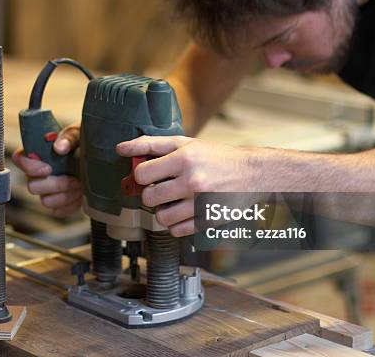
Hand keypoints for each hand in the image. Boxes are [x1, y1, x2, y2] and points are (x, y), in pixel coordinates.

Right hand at [12, 123, 81, 216]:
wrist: (100, 160)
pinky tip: (82, 194)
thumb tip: (59, 148)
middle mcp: (38, 173)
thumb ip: (68, 137)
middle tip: (74, 178)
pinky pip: (58, 211)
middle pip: (32, 186)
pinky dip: (72, 204)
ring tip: (81, 184)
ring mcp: (47, 191)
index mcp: (37, 153)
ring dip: (66, 194)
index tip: (48, 168)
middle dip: (55, 184)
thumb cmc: (84, 142)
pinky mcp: (58, 204)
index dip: (29, 166)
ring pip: (46, 201)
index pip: (19, 159)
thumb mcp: (78, 134)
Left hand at [116, 136, 255, 235]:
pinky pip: (177, 230)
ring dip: (163, 210)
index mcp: (184, 158)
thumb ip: (152, 145)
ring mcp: (200, 203)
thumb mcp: (185, 143)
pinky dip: (176, 224)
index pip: (142, 173)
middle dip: (151, 193)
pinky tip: (185, 211)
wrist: (252, 173)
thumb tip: (121, 148)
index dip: (142, 175)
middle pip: (148, 197)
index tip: (150, 175)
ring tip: (174, 201)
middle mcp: (192, 181)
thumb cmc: (216, 157)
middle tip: (162, 188)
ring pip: (161, 217)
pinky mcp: (208, 220)